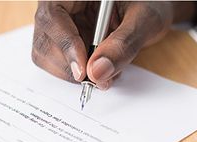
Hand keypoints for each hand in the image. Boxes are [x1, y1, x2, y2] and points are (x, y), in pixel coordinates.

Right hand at [32, 1, 196, 89]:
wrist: (151, 9)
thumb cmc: (150, 4)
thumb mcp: (144, 19)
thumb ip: (123, 44)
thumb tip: (98, 72)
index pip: (53, 16)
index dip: (65, 45)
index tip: (83, 72)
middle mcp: (62, 6)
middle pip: (44, 40)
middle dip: (69, 66)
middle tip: (98, 79)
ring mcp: (60, 25)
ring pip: (47, 55)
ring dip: (73, 73)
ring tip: (105, 73)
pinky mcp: (64, 41)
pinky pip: (59, 63)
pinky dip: (78, 74)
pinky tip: (100, 69)